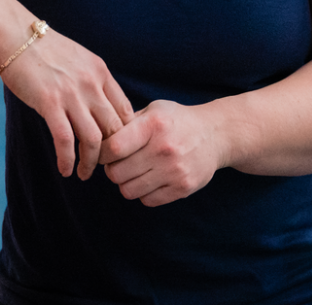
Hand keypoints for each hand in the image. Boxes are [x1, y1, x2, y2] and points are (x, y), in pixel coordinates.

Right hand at [0, 29, 134, 179]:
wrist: (14, 34)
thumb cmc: (43, 48)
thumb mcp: (78, 58)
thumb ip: (92, 80)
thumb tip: (100, 107)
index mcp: (101, 72)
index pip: (126, 112)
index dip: (126, 136)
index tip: (116, 149)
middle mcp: (91, 84)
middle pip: (114, 129)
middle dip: (112, 154)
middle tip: (103, 167)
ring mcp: (71, 94)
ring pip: (93, 139)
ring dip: (91, 163)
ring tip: (85, 174)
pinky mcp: (49, 102)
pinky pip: (65, 140)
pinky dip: (67, 160)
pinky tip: (65, 169)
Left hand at [98, 100, 222, 205]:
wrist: (215, 134)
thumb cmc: (176, 121)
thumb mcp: (152, 110)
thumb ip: (126, 123)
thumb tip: (96, 138)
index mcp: (153, 125)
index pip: (113, 148)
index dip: (100, 153)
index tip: (102, 152)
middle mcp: (164, 149)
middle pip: (117, 173)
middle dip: (111, 169)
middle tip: (118, 162)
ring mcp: (175, 171)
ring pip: (128, 190)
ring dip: (126, 183)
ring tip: (133, 171)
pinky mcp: (183, 188)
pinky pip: (147, 201)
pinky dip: (143, 193)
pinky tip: (149, 179)